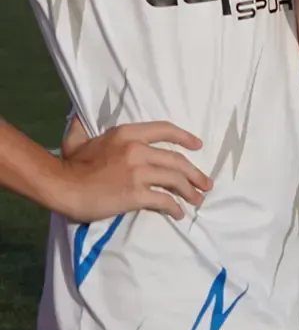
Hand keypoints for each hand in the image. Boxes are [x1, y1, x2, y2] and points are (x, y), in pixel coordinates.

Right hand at [54, 119, 210, 222]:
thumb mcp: (78, 139)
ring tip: (198, 200)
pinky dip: (175, 208)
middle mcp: (137, 149)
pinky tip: (179, 213)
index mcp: (127, 134)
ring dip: (190, 191)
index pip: (165, 130)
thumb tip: (79, 115)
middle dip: (195, 174)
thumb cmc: (70, 165)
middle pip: (177, 160)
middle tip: (206, 184)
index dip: (185, 138)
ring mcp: (138, 172)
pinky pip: (164, 200)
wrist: (61, 186)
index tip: (198, 146)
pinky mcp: (136, 194)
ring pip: (175, 180)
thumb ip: (85, 126)